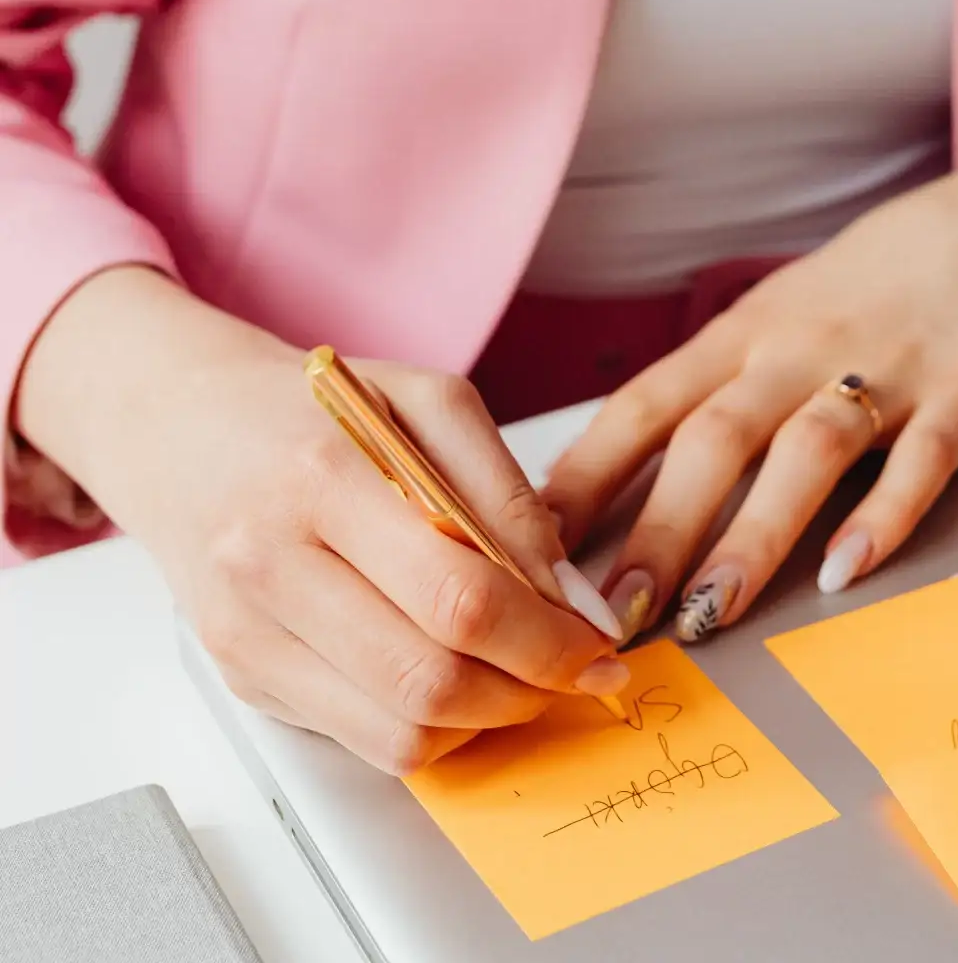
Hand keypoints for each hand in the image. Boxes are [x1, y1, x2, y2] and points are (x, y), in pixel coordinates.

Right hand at [14, 268, 628, 773]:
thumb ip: (505, 489)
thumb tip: (568, 590)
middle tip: (576, 670)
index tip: (597, 642)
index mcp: (321, 477)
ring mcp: (248, 633)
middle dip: (529, 687)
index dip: (545, 635)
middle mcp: (271, 563)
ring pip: (397, 730)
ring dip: (487, 719)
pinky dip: (431, 725)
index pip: (457, 595)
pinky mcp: (242, 676)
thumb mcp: (426, 401)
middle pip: (430, 676)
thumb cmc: (311, 409)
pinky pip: (361, 738)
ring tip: (524, 677)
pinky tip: (458, 680)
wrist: (179, 426)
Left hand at [544, 137, 957, 643]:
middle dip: (656, 529)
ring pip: (805, 451)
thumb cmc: (880, 283)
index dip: (584, 477)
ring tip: (709, 615)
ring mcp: (887, 370)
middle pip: (714, 436)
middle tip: (609, 616)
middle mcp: (803, 348)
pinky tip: (849, 571)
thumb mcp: (782, 314)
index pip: (645, 404)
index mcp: (746, 332)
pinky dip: (883, 514)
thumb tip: (620, 483)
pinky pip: (920, 458)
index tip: (528, 551)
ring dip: (752, 534)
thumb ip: (717, 389)